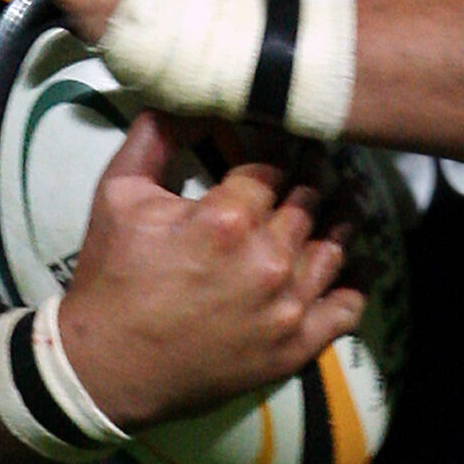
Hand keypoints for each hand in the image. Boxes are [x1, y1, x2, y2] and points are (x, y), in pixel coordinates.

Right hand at [56, 115, 364, 429]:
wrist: (107, 368)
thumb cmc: (111, 277)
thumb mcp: (118, 194)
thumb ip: (156, 136)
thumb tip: (186, 95)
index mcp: (228, 218)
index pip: (276, 165)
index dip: (281, 147)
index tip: (287, 139)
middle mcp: (268, 260)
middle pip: (311, 200)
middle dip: (314, 176)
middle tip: (319, 163)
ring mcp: (287, 306)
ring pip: (337, 245)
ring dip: (343, 218)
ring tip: (345, 200)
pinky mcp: (296, 347)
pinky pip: (347, 306)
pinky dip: (356, 281)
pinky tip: (356, 263)